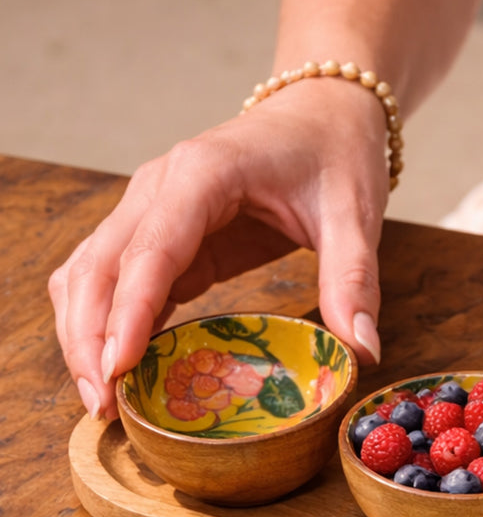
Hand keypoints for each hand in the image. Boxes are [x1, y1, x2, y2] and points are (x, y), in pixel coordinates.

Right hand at [49, 77, 389, 418]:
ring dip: (85, 333)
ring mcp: (152, 209)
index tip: (116, 367)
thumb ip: (353, 281)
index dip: (128, 311)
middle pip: (99, 265)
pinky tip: (120, 370)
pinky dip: (108, 323)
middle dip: (90, 336)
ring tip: (101, 398)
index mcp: (203, 174)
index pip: (152, 249)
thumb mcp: (355, 214)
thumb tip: (362, 352)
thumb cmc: (335, 153)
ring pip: (91, 272)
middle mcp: (160, 187)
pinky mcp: (162, 236)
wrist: (323, 113)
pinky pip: (117, 280)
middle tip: (102, 403)